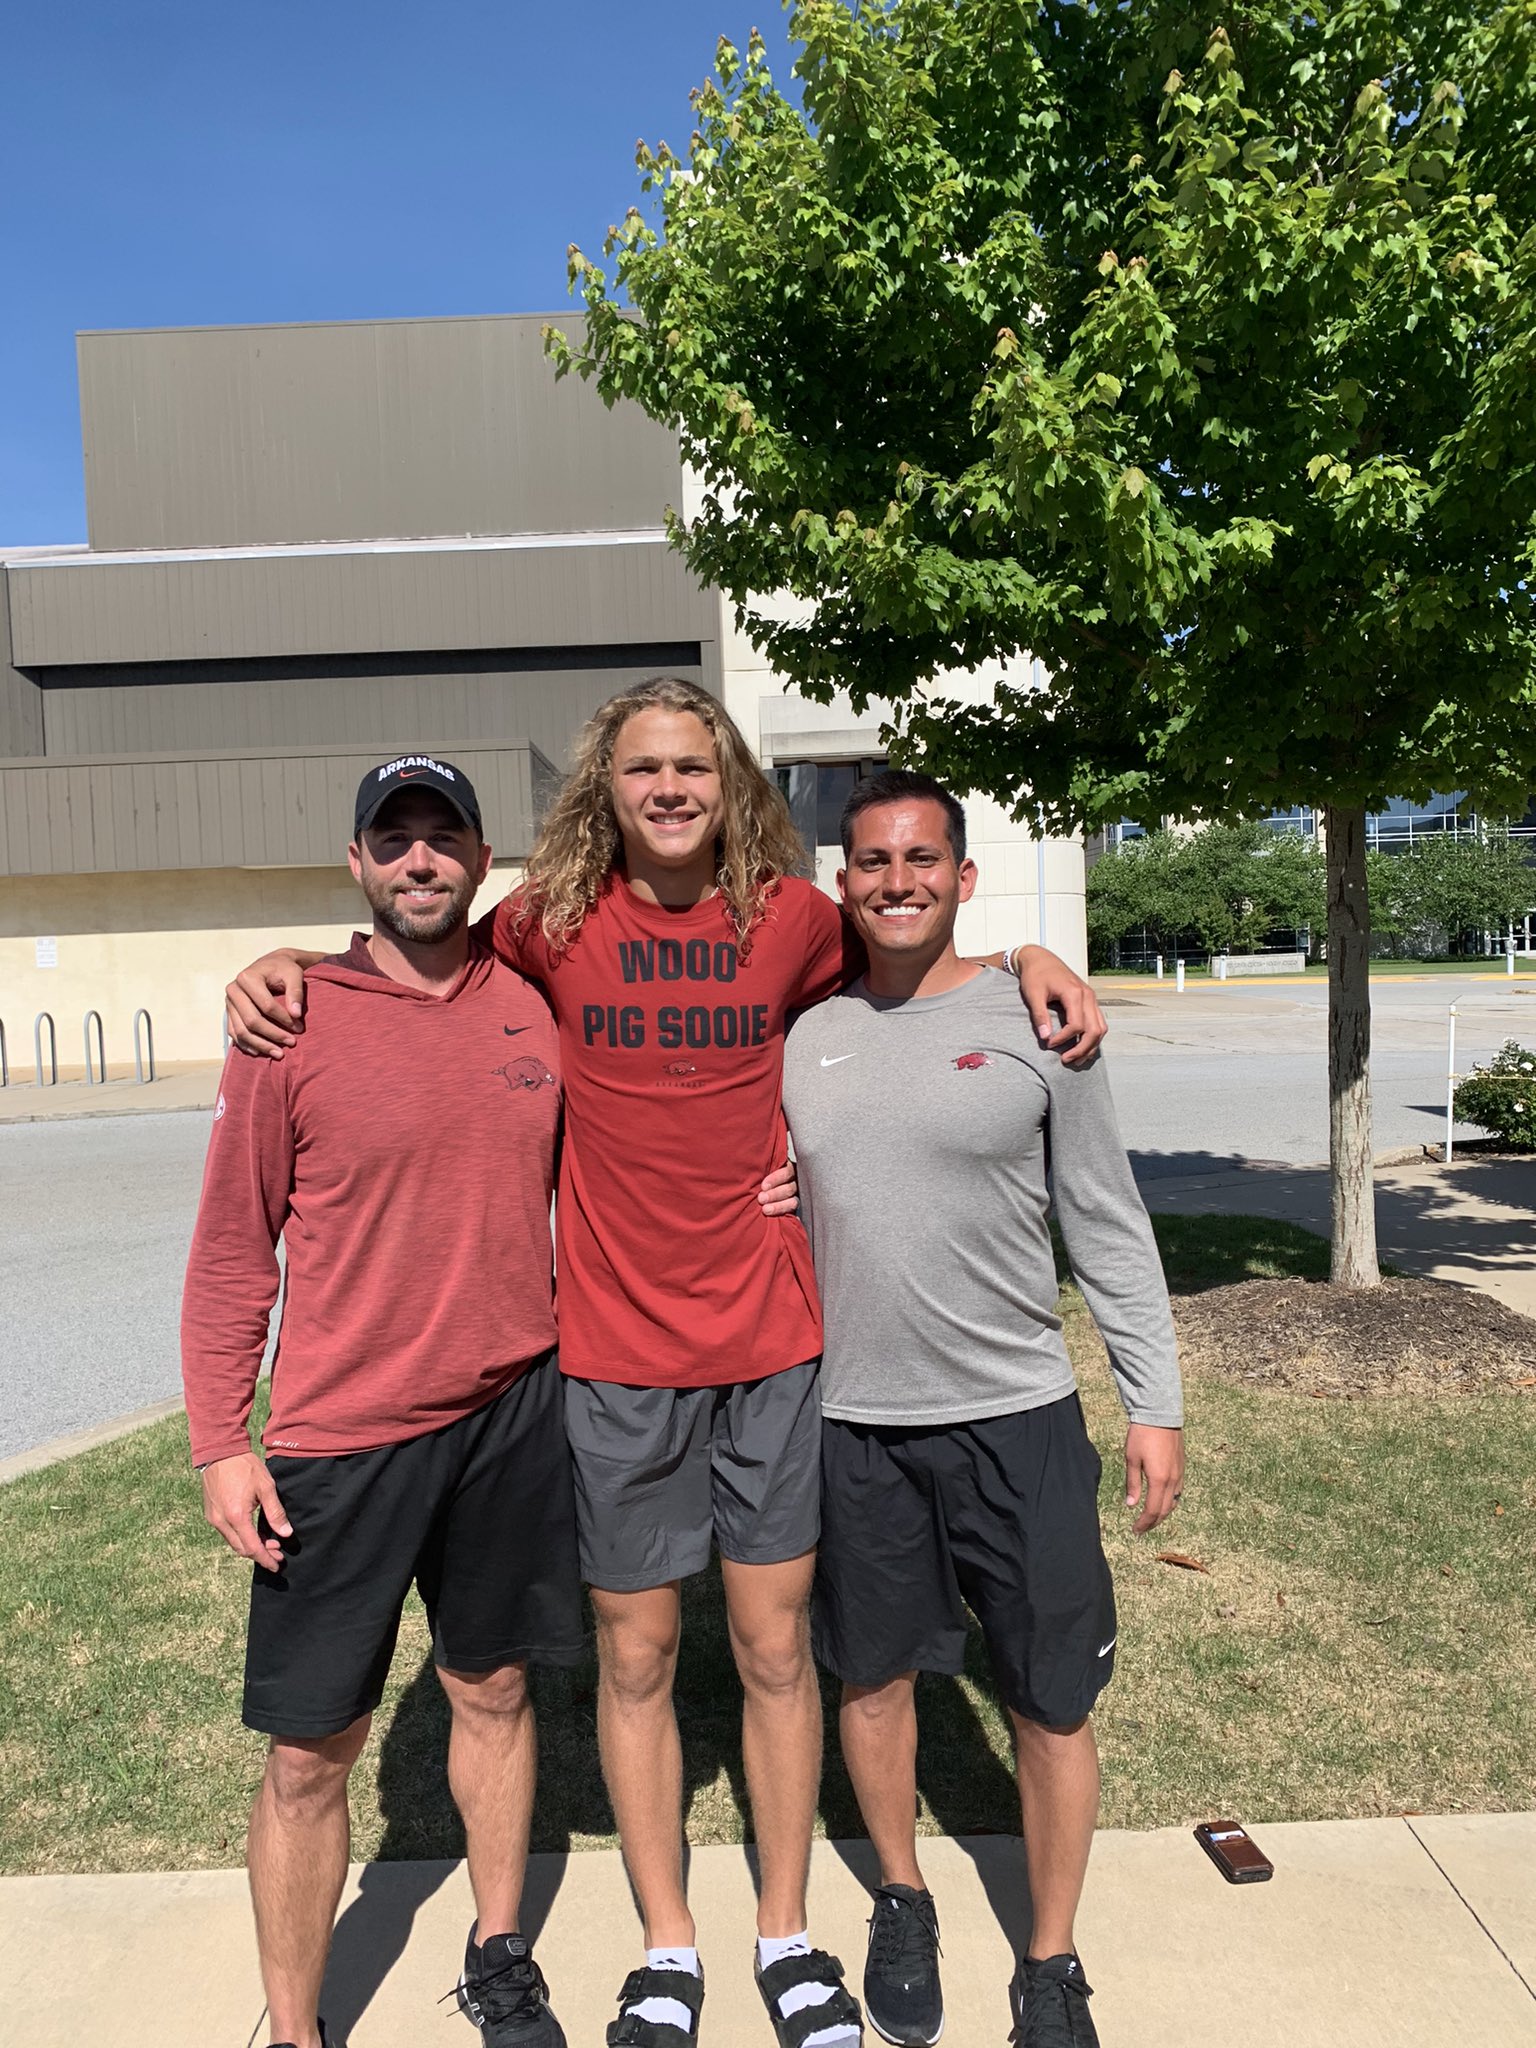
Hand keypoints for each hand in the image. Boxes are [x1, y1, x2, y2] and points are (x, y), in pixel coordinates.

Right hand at [201, 1452, 291, 1570]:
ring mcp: (214, 1518)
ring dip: (251, 1545)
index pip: (252, 1548)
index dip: (266, 1559)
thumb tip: (286, 1533)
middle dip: (260, 1554)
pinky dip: (241, 1537)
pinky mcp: (211, 1513)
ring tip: (270, 1543)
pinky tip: (254, 1532)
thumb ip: (276, 1512)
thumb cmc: (244, 1466)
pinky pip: (227, 1533)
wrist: (220, 1451)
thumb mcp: (266, 1487)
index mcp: (236, 1517)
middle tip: (278, 1553)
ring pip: (234, 1542)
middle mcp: (221, 1522)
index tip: (278, 1565)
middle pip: (242, 1549)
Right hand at [225, 950, 312, 1057]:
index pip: (266, 1005)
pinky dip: (247, 1045)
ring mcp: (229, 1003)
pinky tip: (261, 1052)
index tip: (300, 1027)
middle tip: (292, 1043)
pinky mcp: (229, 1013)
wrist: (270, 965)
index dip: (283, 1019)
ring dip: (260, 1045)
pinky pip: (234, 1033)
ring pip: (241, 1031)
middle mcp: (233, 990)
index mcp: (247, 978)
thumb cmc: (283, 969)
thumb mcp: (294, 974)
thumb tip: (296, 1014)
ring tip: (279, 1054)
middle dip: (273, 1034)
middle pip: (251, 1020)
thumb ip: (296, 992)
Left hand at [757, 1156, 799, 1215]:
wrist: (758, 1195)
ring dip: (779, 1206)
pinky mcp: (795, 1209)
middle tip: (761, 1198)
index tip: (763, 1186)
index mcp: (788, 1169)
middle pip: (789, 1188)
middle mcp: (795, 1182)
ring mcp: (796, 1196)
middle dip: (775, 1194)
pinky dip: (788, 1216)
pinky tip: (781, 1221)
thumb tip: (745, 1155)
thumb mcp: (761, 1169)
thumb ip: (759, 1166)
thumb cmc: (757, 1177)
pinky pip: (794, 1214)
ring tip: (765, 1210)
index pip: (787, 1172)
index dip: (776, 1179)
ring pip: (793, 1201)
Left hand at [1015, 946, 1106, 1066]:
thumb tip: (1045, 1037)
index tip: (1048, 1044)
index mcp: (1074, 993)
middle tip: (1067, 1060)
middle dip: (1082, 1049)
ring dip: (1091, 1046)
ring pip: (1101, 1028)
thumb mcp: (1033, 994)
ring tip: (1077, 1059)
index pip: (1076, 1025)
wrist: (1041, 959)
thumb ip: (1039, 1016)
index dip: (1063, 1038)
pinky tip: (1082, 1047)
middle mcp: (1088, 996)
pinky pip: (1098, 1022)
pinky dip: (1093, 1037)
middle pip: (1095, 1030)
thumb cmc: (1035, 975)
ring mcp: (1091, 998)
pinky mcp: (1090, 1001)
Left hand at [1124, 1424, 1184, 1534]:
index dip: (1144, 1523)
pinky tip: (1161, 1501)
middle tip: (1141, 1529)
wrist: (1160, 1414)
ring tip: (1150, 1519)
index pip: (1152, 1510)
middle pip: (1164, 1510)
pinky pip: (1177, 1491)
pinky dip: (1169, 1502)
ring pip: (1173, 1502)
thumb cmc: (1142, 1435)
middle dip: (1153, 1522)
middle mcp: (1172, 1480)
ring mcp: (1179, 1473)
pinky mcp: (1181, 1467)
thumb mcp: (1132, 1459)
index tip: (1135, 1530)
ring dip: (1162, 1513)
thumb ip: (1133, 1484)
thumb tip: (1131, 1505)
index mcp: (1159, 1479)